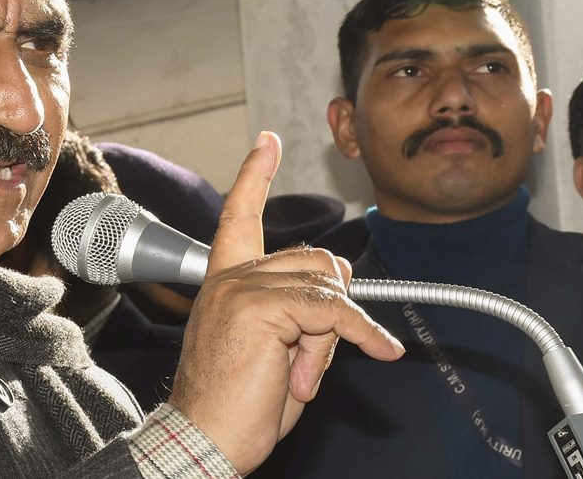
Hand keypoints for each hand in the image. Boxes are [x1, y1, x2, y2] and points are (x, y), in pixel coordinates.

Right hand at [168, 132, 403, 474]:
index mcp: (226, 282)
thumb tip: (340, 302)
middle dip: (334, 310)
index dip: (255, 176)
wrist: (204, 440)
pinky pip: (334, 311)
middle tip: (307, 363)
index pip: (240, 216)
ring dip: (335, 336)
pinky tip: (378, 351)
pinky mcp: (259, 307)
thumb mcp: (278, 352)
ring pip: (326, 286)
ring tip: (298, 376)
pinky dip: (362, 333)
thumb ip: (302, 316)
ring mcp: (241, 288)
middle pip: (316, 260)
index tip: (267, 142)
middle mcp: (230, 277)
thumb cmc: (236, 406)